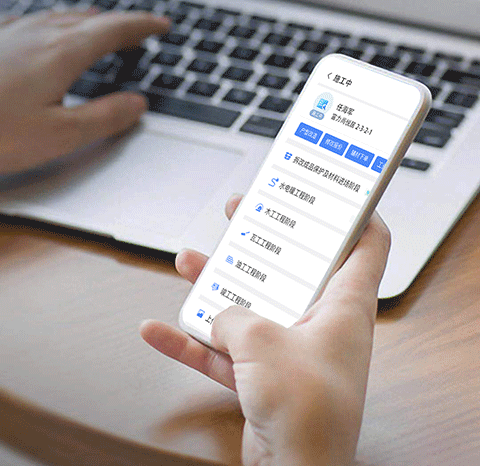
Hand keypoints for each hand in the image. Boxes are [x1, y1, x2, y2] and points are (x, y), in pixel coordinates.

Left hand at [0, 9, 168, 173]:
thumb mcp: (57, 135)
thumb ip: (103, 118)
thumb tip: (136, 105)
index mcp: (63, 53)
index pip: (116, 29)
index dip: (143, 26)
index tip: (161, 25)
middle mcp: (38, 33)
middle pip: (91, 19)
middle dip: (120, 23)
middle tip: (139, 30)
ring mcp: (11, 32)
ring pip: (61, 17)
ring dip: (88, 20)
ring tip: (100, 25)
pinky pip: (33, 20)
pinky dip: (55, 23)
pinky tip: (45, 29)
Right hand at [141, 197, 389, 465]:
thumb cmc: (306, 410)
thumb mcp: (263, 340)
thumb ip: (235, 314)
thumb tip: (218, 314)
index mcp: (344, 305)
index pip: (367, 244)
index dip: (355, 212)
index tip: (330, 189)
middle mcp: (321, 324)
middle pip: (294, 267)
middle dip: (264, 240)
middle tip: (242, 212)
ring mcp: (292, 353)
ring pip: (252, 305)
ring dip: (217, 287)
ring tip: (189, 260)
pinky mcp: (265, 380)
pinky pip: (225, 351)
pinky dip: (194, 341)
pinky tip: (159, 330)